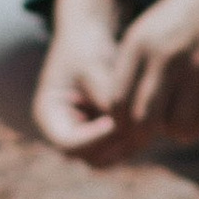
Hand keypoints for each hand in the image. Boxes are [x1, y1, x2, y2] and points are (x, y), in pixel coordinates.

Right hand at [33, 0, 133, 161]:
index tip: (117, 120)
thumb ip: (106, 96)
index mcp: (48, 116)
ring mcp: (82, 138)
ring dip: (130, 145)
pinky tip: (151, 120)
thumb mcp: (93, 66)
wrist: (89, 39)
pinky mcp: (101, 138)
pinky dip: (135, 139)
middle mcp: (63, 133)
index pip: (70, 144)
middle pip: (90, 157)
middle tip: (141, 126)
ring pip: (109, 158)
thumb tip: (125, 125)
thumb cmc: (86, 47)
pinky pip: (120, 149)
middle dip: (116, 145)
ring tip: (148, 120)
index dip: (96, 137)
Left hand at [98, 0, 198, 156]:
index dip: (122, 122)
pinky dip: (192, 128)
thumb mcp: (149, 30)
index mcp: (138, 44)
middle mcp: (162, 57)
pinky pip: (198, 122)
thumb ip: (133, 65)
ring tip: (175, 119)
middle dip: (145, 133)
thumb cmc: (185, 14)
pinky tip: (193, 117)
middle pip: (141, 120)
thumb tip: (120, 109)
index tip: (132, 123)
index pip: (116, 102)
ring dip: (171, 130)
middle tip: (153, 129)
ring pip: (171, 126)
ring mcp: (192, 68)